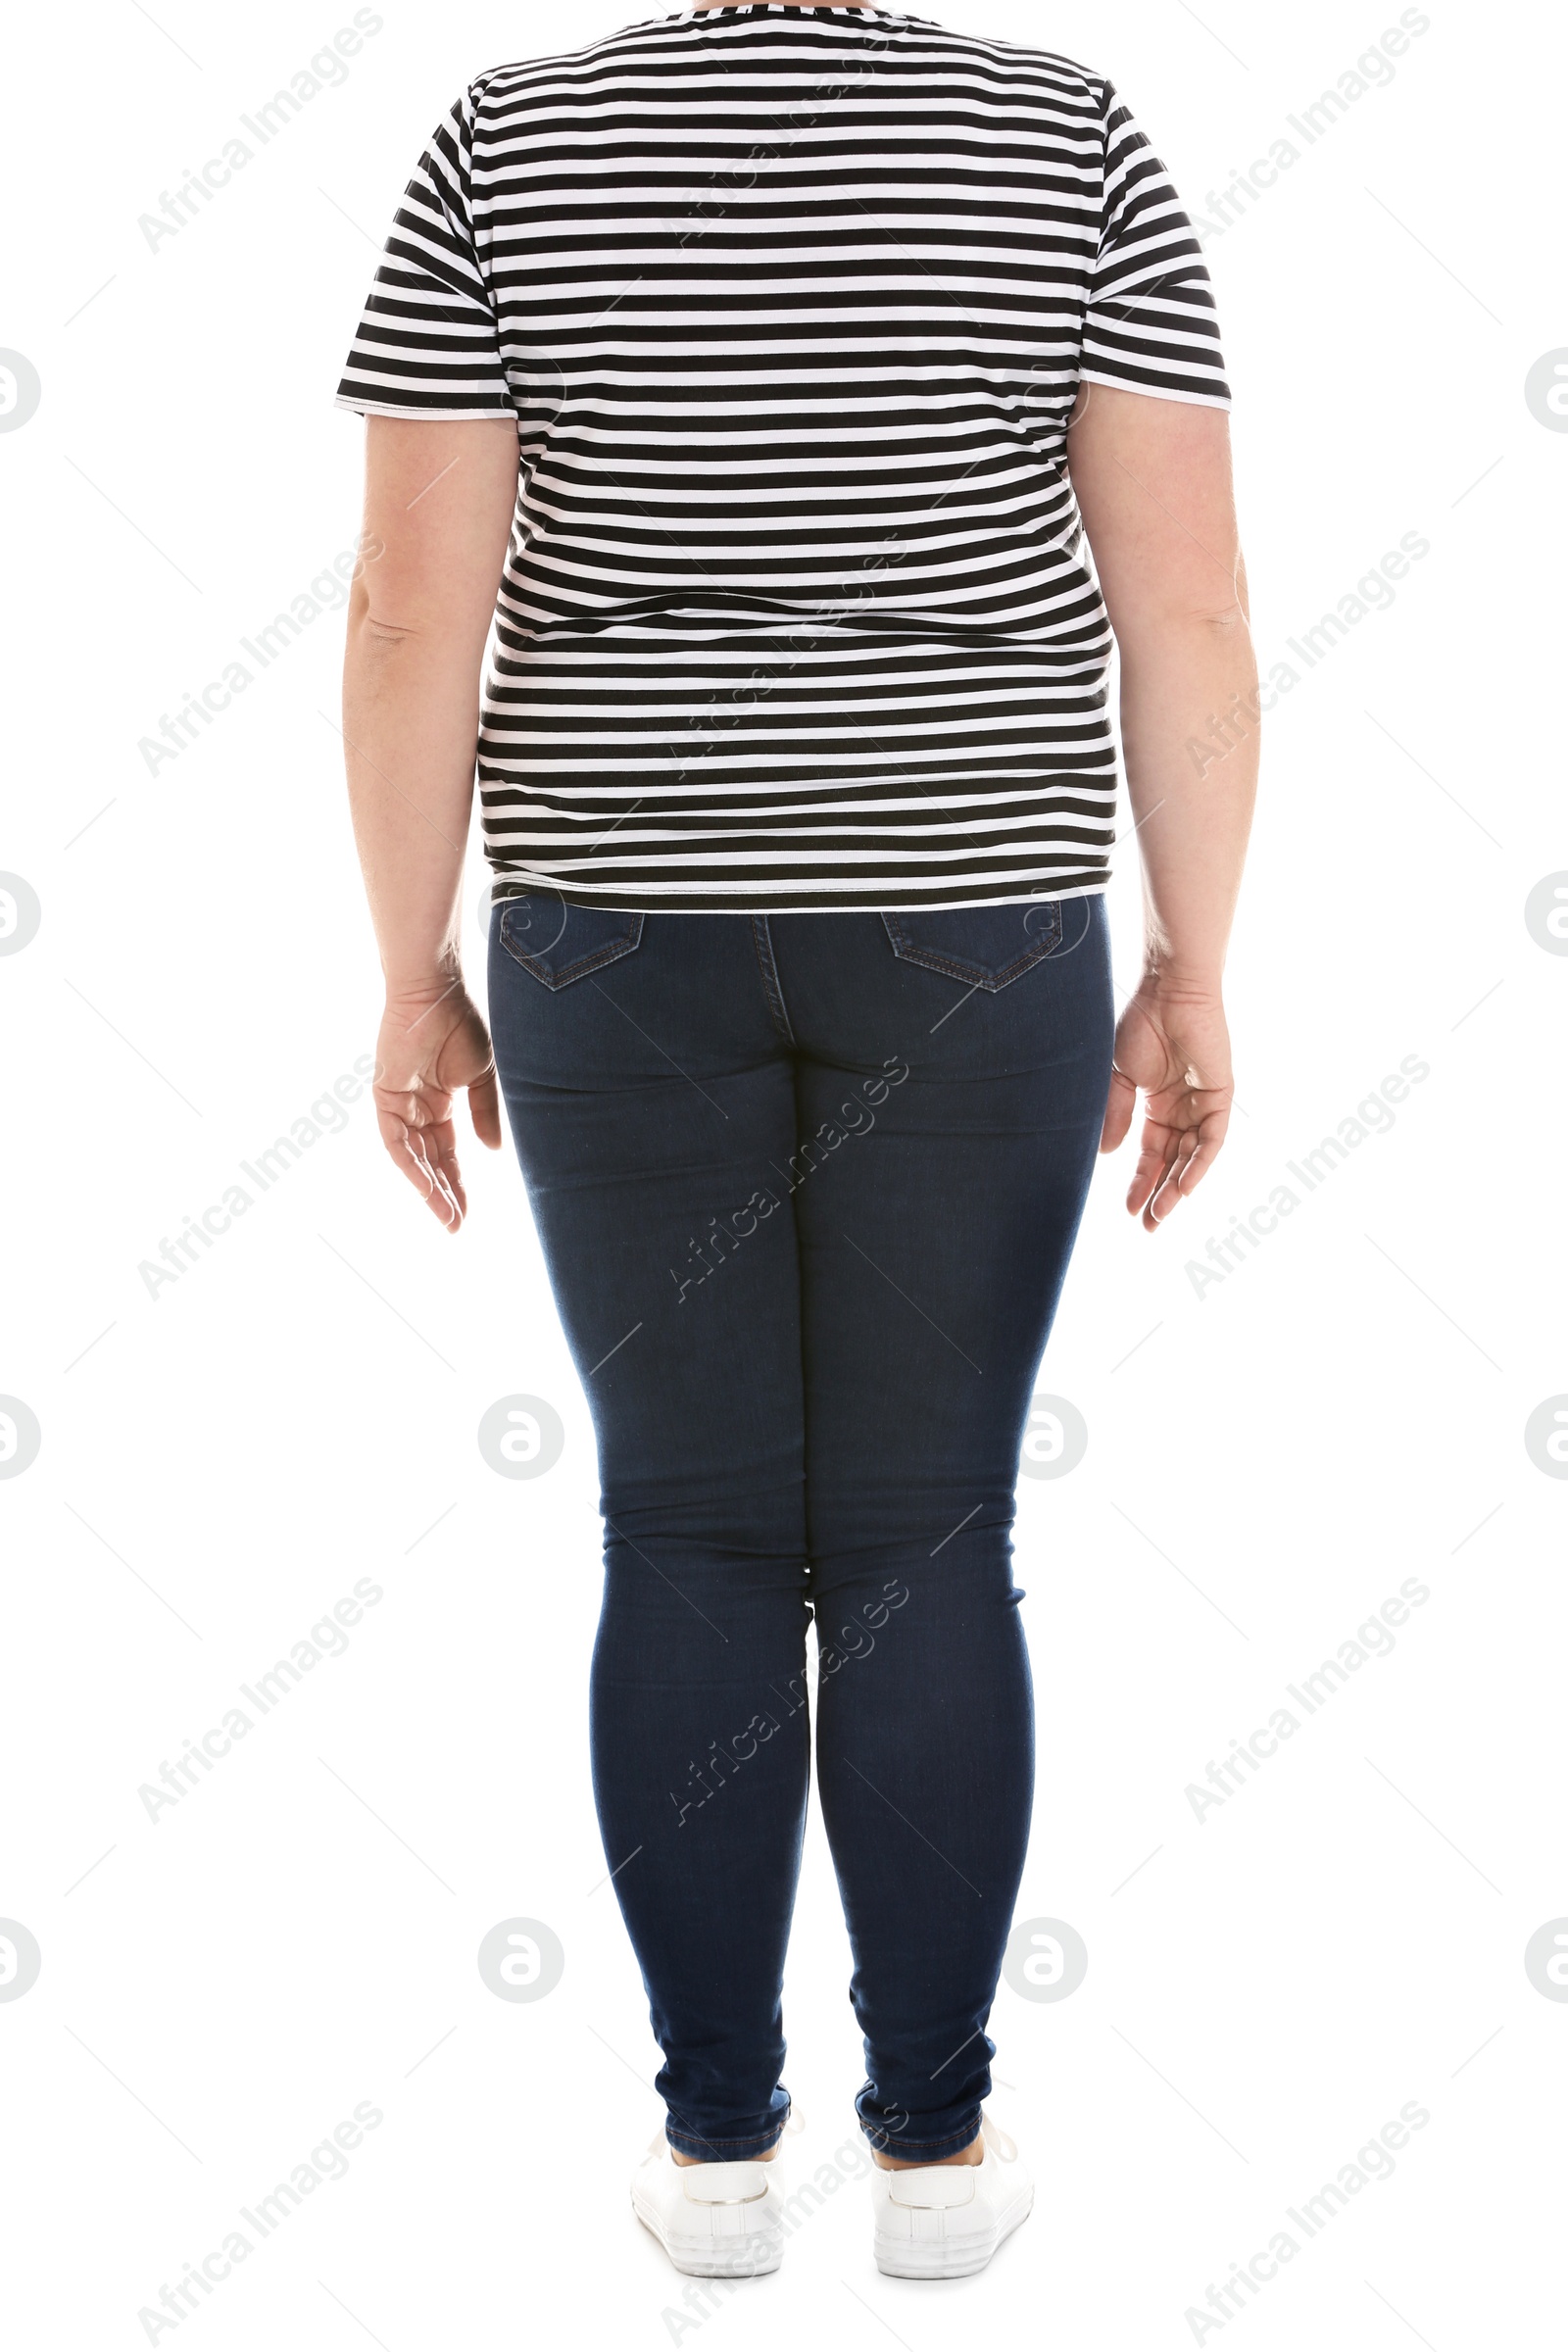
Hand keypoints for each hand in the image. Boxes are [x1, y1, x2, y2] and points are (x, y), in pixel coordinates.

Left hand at [372, 981, 502, 1229]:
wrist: (436, 993)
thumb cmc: (460, 1024)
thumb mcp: (481, 1077)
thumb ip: (485, 1114)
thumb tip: (491, 1152)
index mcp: (440, 1104)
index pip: (448, 1154)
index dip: (459, 1184)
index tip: (469, 1215)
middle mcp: (417, 1110)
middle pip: (430, 1163)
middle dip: (444, 1195)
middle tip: (456, 1226)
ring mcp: (399, 1105)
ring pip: (413, 1158)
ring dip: (428, 1188)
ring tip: (446, 1216)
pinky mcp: (385, 1098)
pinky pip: (395, 1142)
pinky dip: (411, 1166)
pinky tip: (427, 1188)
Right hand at [1099, 979, 1232, 1231]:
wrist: (1169, 991)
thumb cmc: (1141, 1024)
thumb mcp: (1119, 1078)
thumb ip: (1115, 1115)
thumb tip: (1106, 1156)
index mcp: (1157, 1104)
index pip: (1151, 1153)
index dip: (1140, 1181)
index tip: (1127, 1210)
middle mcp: (1182, 1109)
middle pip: (1173, 1162)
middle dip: (1159, 1194)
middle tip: (1147, 1226)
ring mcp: (1203, 1104)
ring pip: (1193, 1156)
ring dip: (1178, 1187)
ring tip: (1160, 1214)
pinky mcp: (1221, 1097)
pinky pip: (1212, 1140)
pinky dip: (1200, 1164)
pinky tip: (1184, 1187)